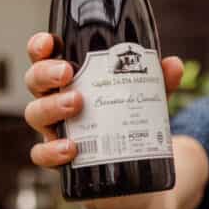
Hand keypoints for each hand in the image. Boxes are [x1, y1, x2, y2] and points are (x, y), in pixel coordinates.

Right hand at [23, 32, 183, 167]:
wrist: (132, 165)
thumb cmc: (127, 118)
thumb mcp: (146, 96)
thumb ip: (158, 81)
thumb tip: (173, 65)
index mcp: (68, 78)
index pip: (44, 56)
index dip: (40, 46)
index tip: (50, 43)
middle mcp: (54, 101)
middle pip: (35, 81)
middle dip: (45, 73)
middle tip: (67, 73)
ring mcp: (53, 129)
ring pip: (35, 115)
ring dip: (51, 107)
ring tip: (77, 105)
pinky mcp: (58, 158)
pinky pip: (41, 155)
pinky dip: (52, 151)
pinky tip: (70, 149)